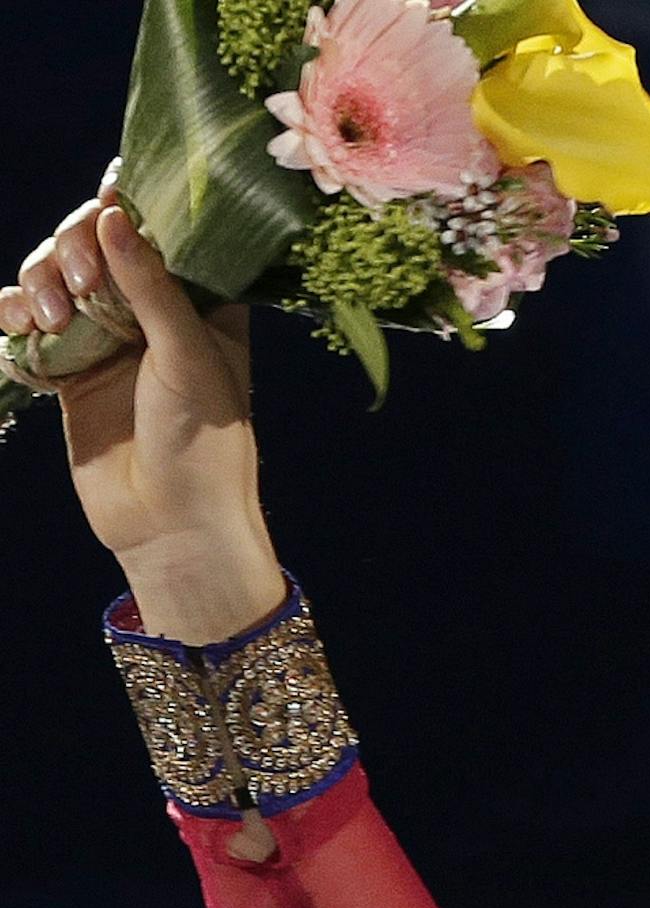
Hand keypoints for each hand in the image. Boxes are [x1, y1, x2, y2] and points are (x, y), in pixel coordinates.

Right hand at [2, 175, 282, 637]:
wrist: (173, 530)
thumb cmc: (202, 445)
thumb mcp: (187, 356)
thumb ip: (150, 284)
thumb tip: (111, 211)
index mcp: (200, 303)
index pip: (159, 227)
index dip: (126, 208)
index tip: (107, 207)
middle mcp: (152, 313)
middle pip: (93, 240)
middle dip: (71, 246)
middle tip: (74, 278)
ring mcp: (107, 340)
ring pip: (54, 277)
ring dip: (38, 282)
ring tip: (45, 321)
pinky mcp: (70, 372)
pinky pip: (29, 325)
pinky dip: (14, 318)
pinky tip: (17, 331)